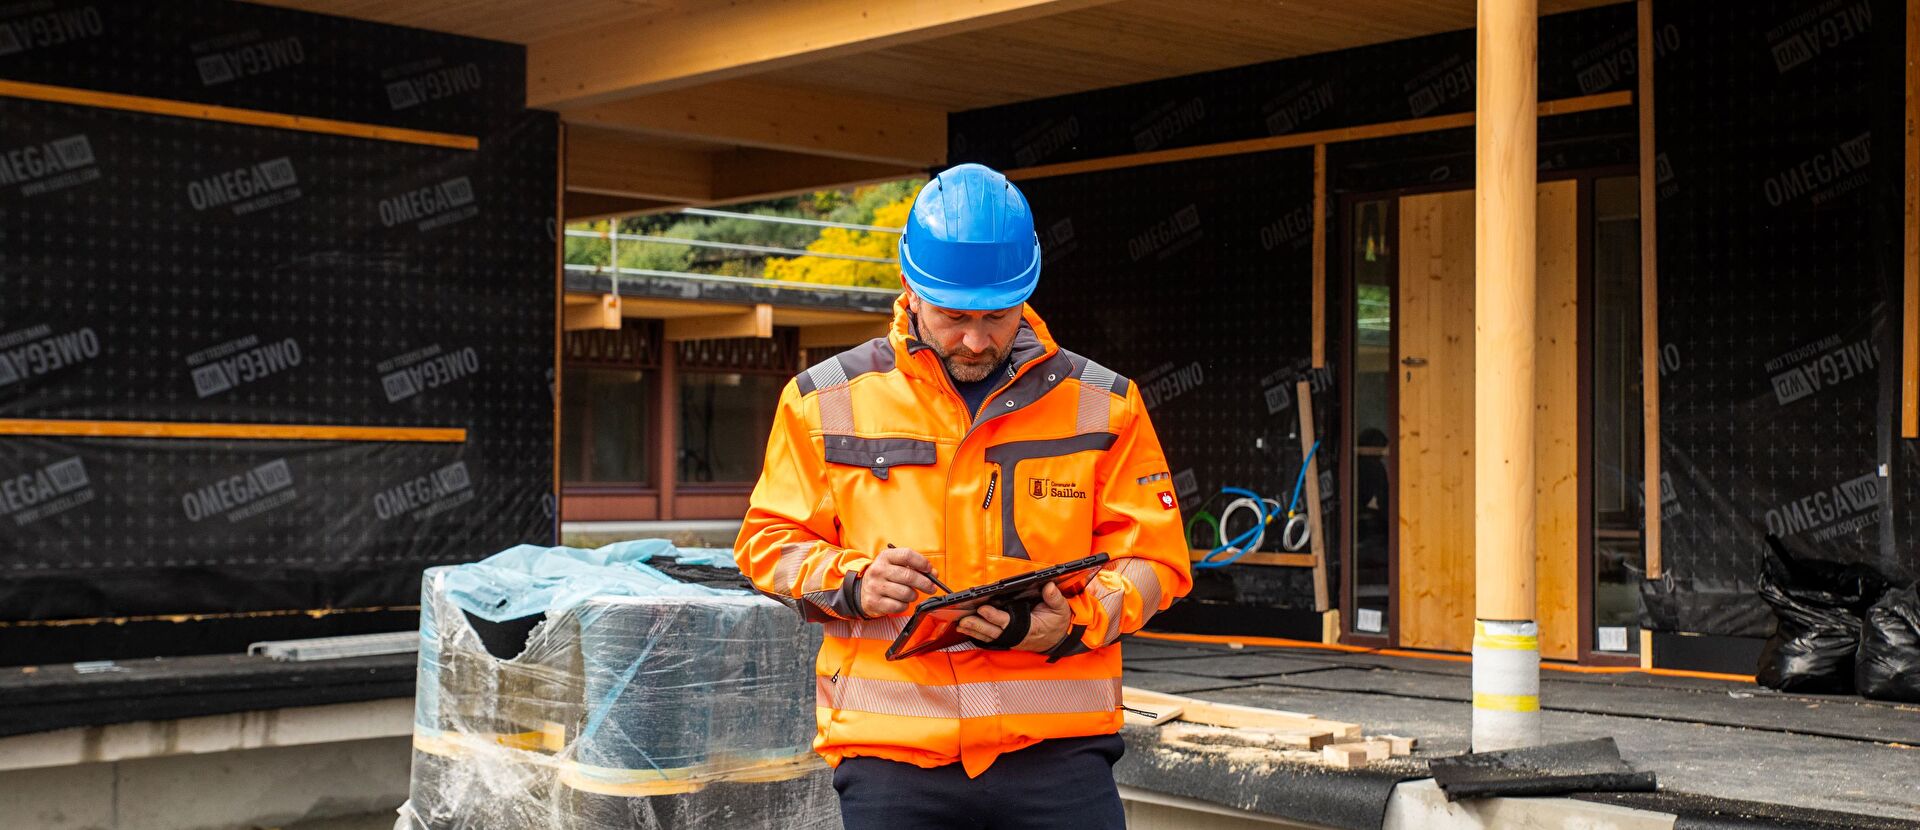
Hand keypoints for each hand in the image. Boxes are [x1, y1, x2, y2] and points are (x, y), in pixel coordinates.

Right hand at [857, 547, 939, 616]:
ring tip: (911, 594)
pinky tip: (901, 601)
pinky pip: (899, 606)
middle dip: (925, 583)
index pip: (907, 555)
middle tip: (931, 587)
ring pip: (906, 593)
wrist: (861, 591)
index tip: (929, 570)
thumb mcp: (895, 565)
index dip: (922, 563)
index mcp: (885, 557)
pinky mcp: (875, 602)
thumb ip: (915, 567)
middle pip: (909, 576)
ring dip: (913, 595)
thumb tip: (934, 574)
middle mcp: (879, 570)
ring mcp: (875, 587)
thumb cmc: (884, 577)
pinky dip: (904, 605)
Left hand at [957, 582, 1072, 651]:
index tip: (983, 609)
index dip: (994, 617)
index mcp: (1030, 628)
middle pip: (994, 632)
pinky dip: (977, 633)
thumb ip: (1054, 598)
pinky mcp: (1007, 639)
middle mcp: (1017, 636)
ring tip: (960, 624)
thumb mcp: (1060, 610)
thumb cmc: (1057, 624)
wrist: (1057, 640)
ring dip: (974, 630)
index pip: (1008, 623)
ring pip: (989, 636)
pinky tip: (966, 629)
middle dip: (978, 626)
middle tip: (964, 620)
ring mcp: (1011, 639)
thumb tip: (1048, 586)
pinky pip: (990, 637)